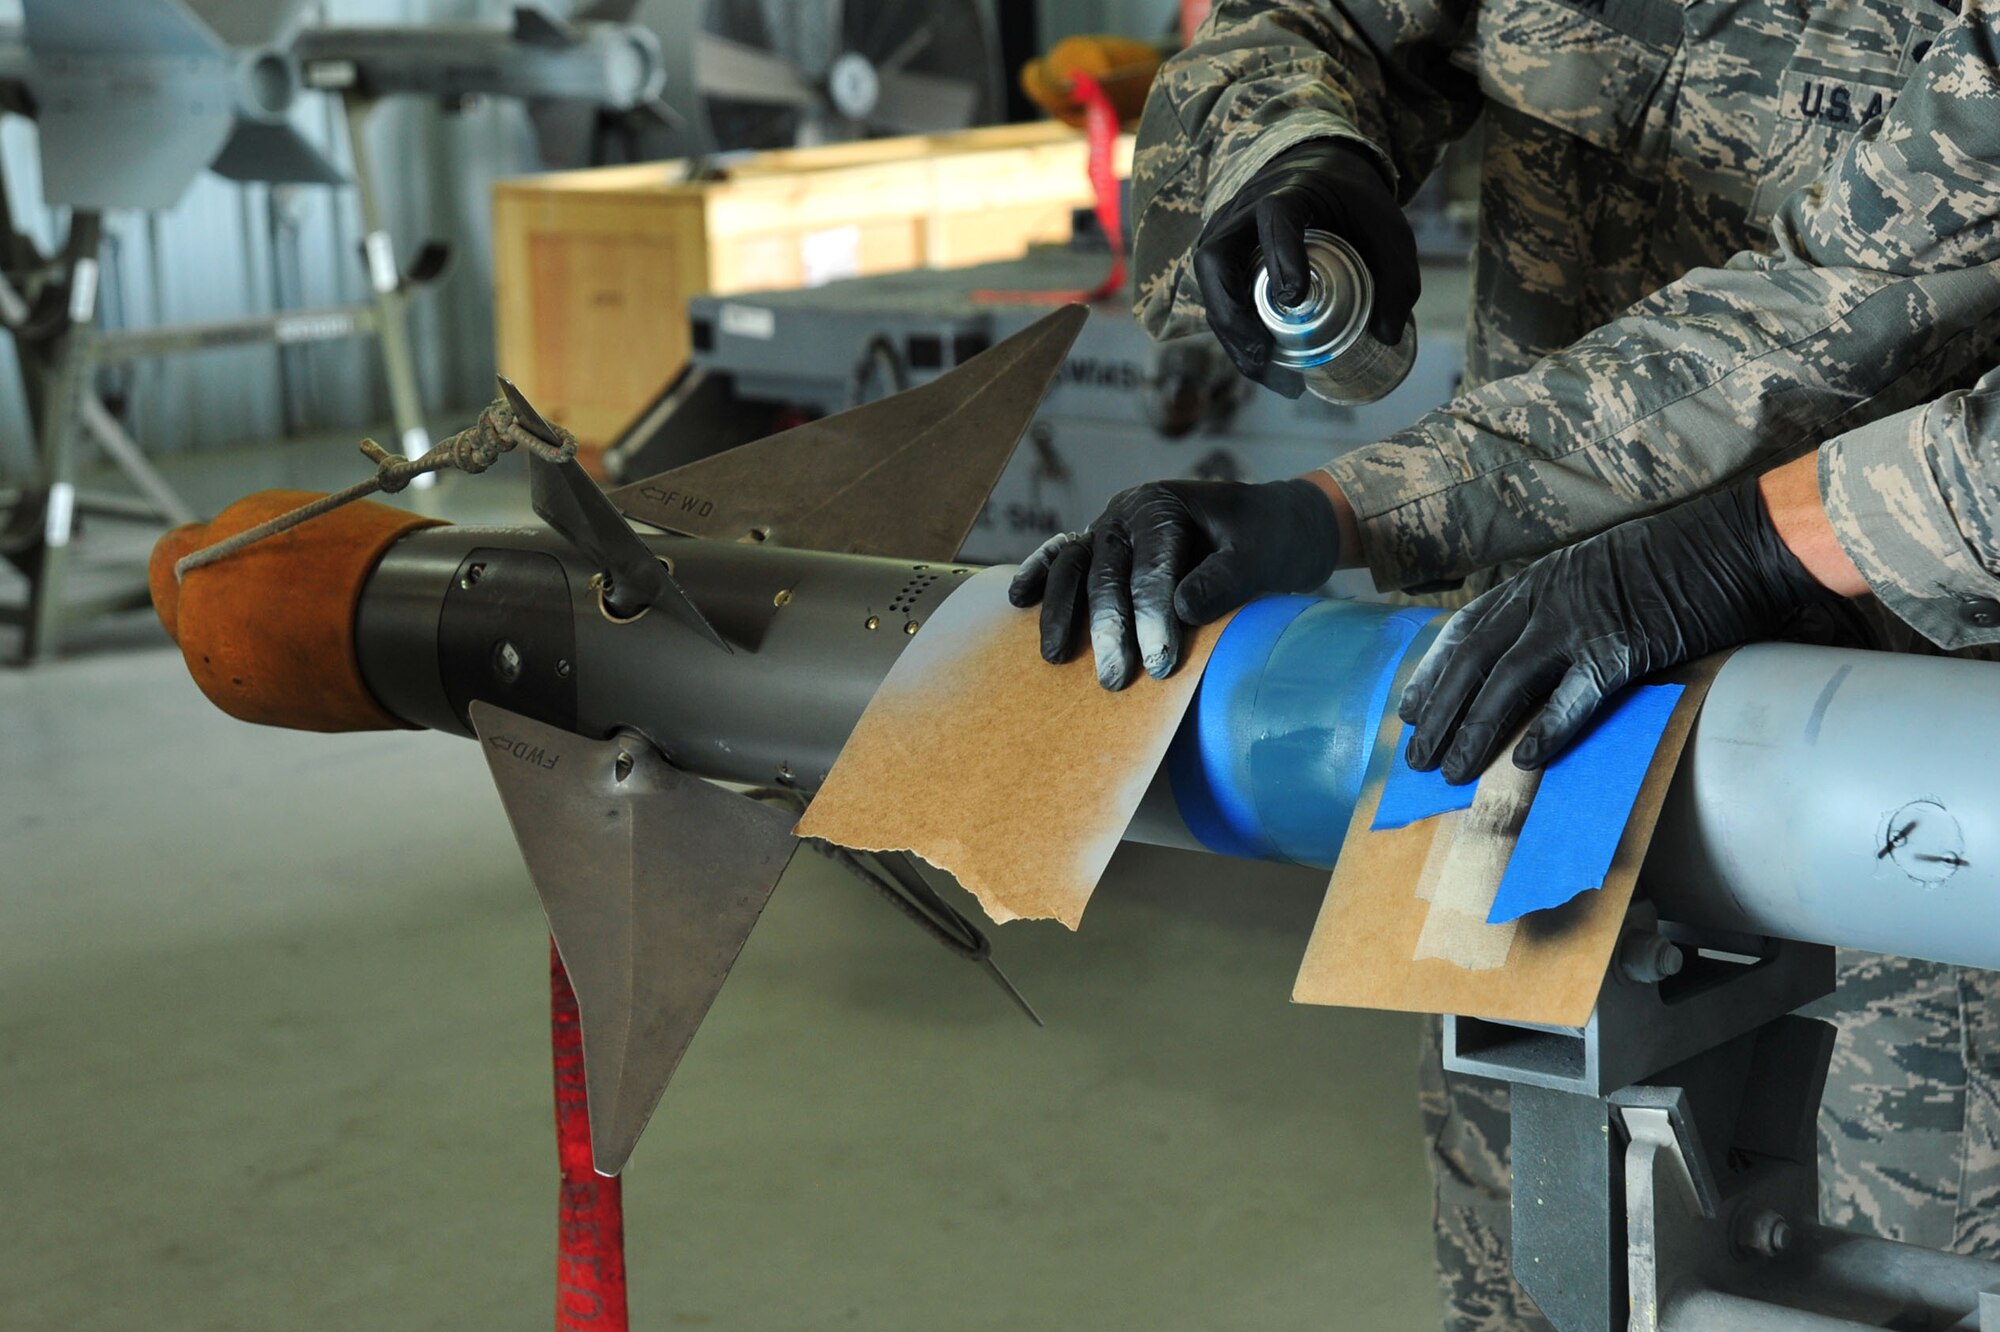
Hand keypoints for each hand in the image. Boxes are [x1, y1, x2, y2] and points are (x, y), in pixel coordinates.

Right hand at [1008, 478, 1340, 689]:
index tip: (1160, 664)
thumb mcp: (1260, 554)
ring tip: (1055, 658)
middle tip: (1115, 680)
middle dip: (1108, 629)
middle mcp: (1125, 514)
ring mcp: (1109, 531)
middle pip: (1105, 573)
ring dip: (1062, 613)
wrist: (1274, 527)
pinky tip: (1020, 601)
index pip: (1149, 565)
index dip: (1151, 616)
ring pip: (1072, 567)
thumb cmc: (1268, 539)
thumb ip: (1225, 577)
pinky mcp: (1103, 551)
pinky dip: (1040, 576)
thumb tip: (1181, 608)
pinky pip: (1062, 559)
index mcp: (1162, 506)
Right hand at [1193, 139, 1417, 394]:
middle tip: (1264, 355)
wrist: (1319, 175)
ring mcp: (1224, 234)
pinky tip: (1260, 363)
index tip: (1294, 299)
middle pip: (1216, 259)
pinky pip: (1215, 298)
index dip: (1280, 257)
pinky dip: (1233, 334)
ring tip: (1264, 371)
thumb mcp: (1388, 229)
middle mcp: (1244, 210)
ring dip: (1230, 334)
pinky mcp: (1221, 258)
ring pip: (1209, 285)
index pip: (1275, 219)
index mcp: (1289, 192)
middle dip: (1233, 314)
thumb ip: (1396, 277)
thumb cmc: (1353, 203)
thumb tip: (1387, 336)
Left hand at [1398, 476, 1844, 783]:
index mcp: (1536, 581)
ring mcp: (1580, 622)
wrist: (1733, 541)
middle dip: (1439, 715)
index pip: (1464, 631)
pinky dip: (1548, 729)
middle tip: (1415, 760)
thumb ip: (1556, 608)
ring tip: (1452, 774)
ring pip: (1507, 684)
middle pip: (1472, 664)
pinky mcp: (1623, 647)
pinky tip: (1525, 761)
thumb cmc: (1670, 561)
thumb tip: (1530, 653)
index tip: (1408, 712)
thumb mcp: (1594, 573)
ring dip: (1475, 732)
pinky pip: (1574, 695)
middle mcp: (1545, 599)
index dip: (1432, 674)